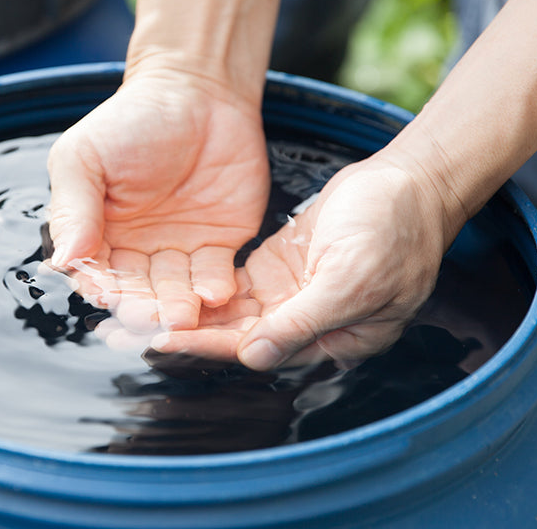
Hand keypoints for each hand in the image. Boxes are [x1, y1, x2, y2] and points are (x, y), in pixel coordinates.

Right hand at [46, 70, 269, 333]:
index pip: (95, 272)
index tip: (107, 296)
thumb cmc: (133, 118)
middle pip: (137, 291)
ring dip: (179, 306)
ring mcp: (179, 250)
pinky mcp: (220, 245)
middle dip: (143, 307)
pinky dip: (215, 289)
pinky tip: (216, 295)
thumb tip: (63, 259)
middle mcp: (137, 250)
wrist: (198, 89)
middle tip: (151, 318)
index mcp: (97, 233)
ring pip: (175, 291)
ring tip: (184, 314)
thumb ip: (73, 207)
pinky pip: (216, 276)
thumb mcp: (86, 156)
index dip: (101, 286)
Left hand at [149, 154, 454, 369]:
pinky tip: (161, 283)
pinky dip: (201, 288)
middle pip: (235, 337)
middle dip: (182, 335)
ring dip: (184, 314)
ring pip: (229, 314)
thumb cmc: (395, 228)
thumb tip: (254, 356)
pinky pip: (234, 288)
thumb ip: (303, 320)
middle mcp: (305, 326)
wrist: (412, 181)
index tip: (159, 341)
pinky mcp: (279, 270)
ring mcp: (291, 297)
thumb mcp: (352, 278)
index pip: (257, 348)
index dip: (207, 345)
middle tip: (124, 331)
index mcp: (331, 339)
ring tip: (132, 311)